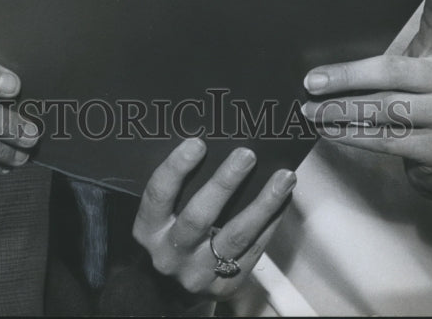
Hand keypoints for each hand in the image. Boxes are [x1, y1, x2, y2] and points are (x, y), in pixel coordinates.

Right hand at [132, 139, 294, 298]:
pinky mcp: (225, 285)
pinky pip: (253, 250)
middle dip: (224, 182)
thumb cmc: (169, 234)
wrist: (172, 289)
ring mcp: (198, 273)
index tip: (197, 143)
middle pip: (199, 217)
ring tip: (283, 178)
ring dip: (263, 203)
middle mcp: (170, 254)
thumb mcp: (159, 216)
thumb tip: (211, 145)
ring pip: (235, 235)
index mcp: (148, 229)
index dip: (177, 167)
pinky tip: (283, 200)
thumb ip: (177, 189)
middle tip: (246, 155)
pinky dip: (271, 222)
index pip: (158, 194)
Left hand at [302, 0, 431, 195]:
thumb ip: (386, 58)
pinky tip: (330, 131)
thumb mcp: (409, 76)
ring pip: (384, 109)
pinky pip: (386, 140)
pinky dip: (352, 136)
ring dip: (340, 111)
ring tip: (310, 111)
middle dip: (345, 78)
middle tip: (311, 82)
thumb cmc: (414, 107)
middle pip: (391, 72)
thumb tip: (326, 59)